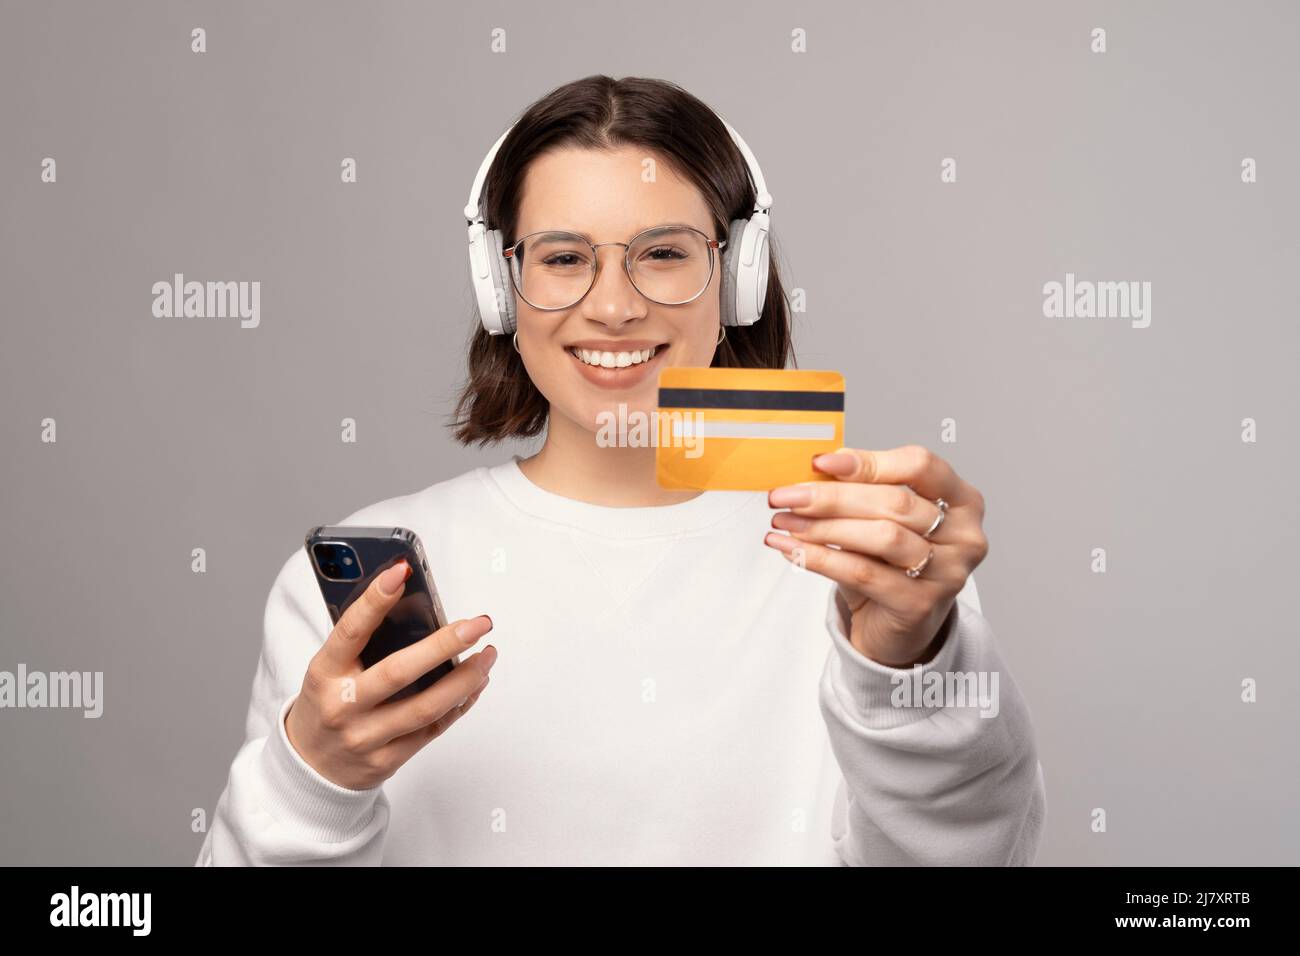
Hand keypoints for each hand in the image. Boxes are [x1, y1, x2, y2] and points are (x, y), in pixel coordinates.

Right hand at [285, 559, 497, 789]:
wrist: (311, 767)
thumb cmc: (328, 702)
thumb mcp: (329, 668)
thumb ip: (363, 641)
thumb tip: (413, 603)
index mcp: (323, 673)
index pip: (350, 631)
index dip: (375, 600)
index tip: (402, 570)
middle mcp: (343, 706)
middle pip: (399, 672)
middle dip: (445, 644)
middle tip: (478, 624)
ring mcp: (365, 737)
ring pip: (426, 707)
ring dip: (466, 678)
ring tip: (489, 654)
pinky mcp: (387, 761)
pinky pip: (433, 729)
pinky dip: (461, 702)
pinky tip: (477, 682)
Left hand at [764, 445, 987, 667]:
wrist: (895, 627)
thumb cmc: (888, 564)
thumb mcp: (878, 519)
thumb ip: (860, 490)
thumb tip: (817, 467)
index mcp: (962, 499)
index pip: (919, 465)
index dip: (869, 461)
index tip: (820, 463)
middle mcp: (964, 535)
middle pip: (895, 502)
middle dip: (832, 497)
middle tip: (786, 496)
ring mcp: (949, 572)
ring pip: (882, 537)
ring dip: (824, 527)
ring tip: (785, 521)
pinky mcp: (921, 604)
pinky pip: (863, 573)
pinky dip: (820, 558)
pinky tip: (791, 550)